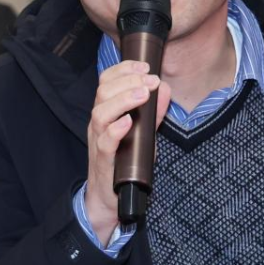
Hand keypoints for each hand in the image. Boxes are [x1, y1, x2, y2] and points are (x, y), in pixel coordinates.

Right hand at [85, 60, 170, 245]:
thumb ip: (154, 112)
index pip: (107, 81)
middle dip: (128, 81)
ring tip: (143, 94)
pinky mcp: (102, 161)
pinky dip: (116, 130)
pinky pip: (104, 142)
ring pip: (101, 113)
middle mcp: (99, 124)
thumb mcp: (143, 133)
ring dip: (123, 100)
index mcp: (107, 112)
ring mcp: (98, 141)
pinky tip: (128, 121)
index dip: (124, 69)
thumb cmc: (125, 162)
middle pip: (103, 92)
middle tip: (151, 80)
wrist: (109, 198)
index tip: (145, 66)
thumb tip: (165, 89)